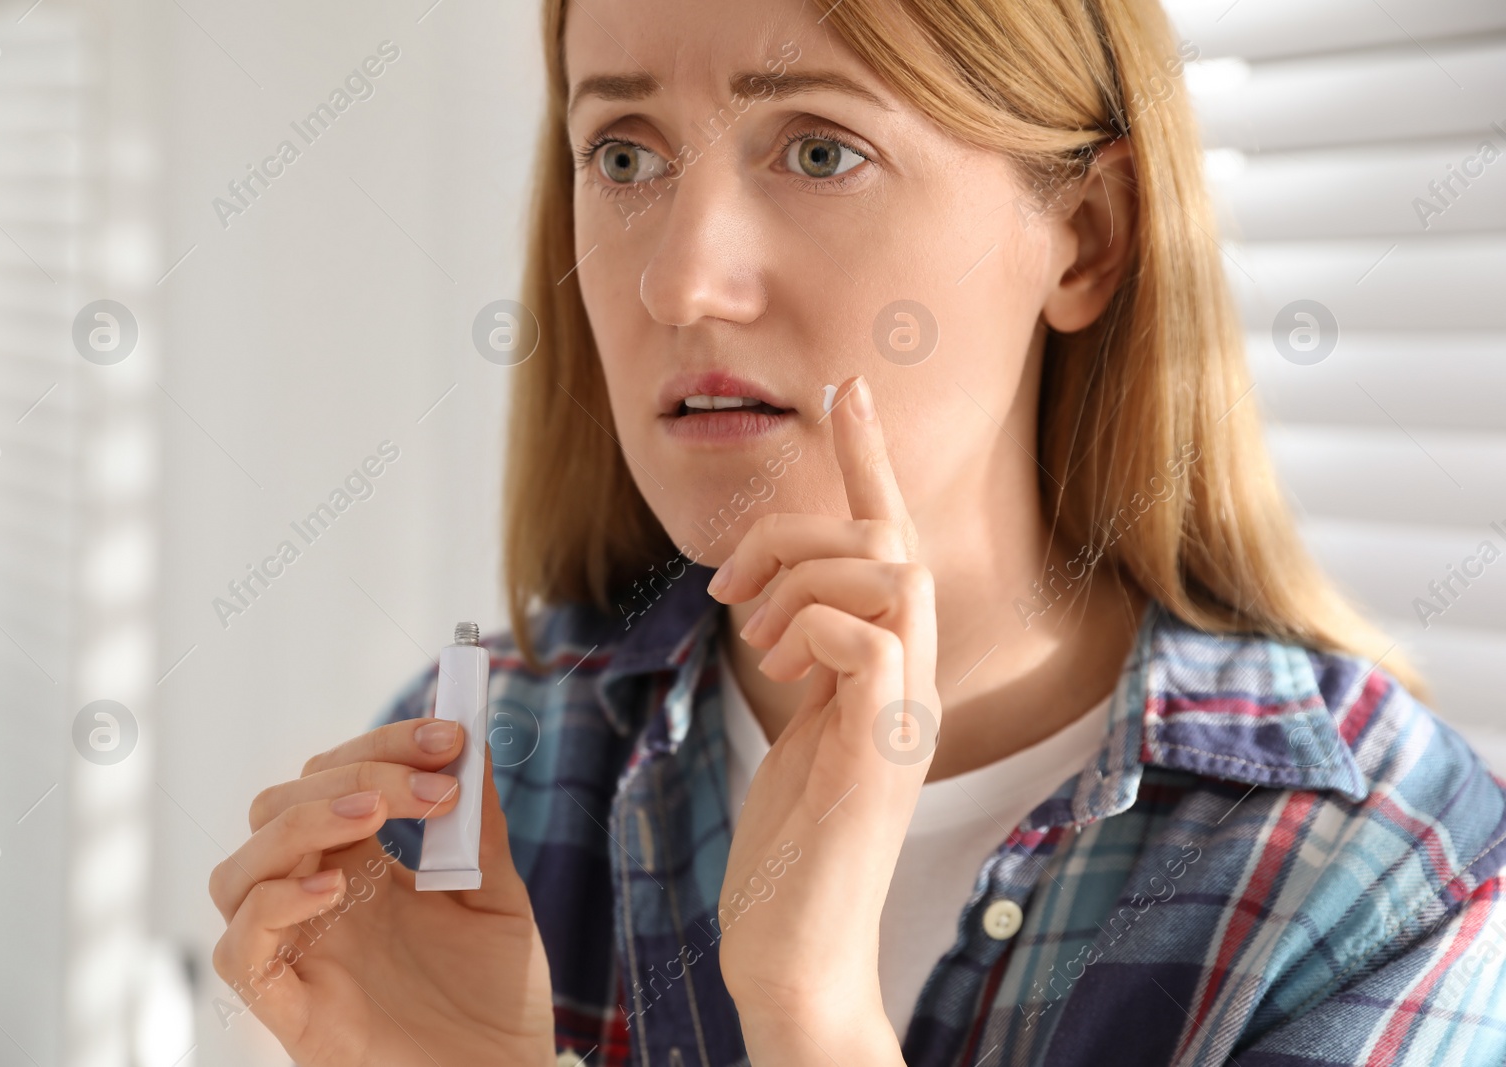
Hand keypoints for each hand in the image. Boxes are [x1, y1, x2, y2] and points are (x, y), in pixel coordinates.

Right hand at [209, 718, 555, 1066]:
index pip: (333, 779)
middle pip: (278, 809)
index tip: (450, 734)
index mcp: (360, 869)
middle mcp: (317, 906)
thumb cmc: (497, 999)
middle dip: (351, 772)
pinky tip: (334, 891)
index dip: (384, 743)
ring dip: (301, 825)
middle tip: (431, 785)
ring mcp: (299, 957)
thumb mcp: (497, 896)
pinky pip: (236, 952)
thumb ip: (478, 826)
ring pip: (237, 872)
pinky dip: (270, 908)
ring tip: (375, 813)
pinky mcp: (291, 1012)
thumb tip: (469, 744)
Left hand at [709, 374, 934, 1063]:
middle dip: (798, 528)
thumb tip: (778, 606)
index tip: (847, 387)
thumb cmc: (792, 848)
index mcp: (890, 669)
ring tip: (752, 638)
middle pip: (887, 538)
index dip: (869, 459)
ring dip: (800, 581)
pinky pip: (867, 639)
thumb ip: (808, 663)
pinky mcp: (882, 753)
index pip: (889, 540)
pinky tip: (776, 668)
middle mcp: (913, 681)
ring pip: (887, 572)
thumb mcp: (798, 730)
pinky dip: (811, 628)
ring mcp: (905, 715)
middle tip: (729, 585)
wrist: (796, 950)